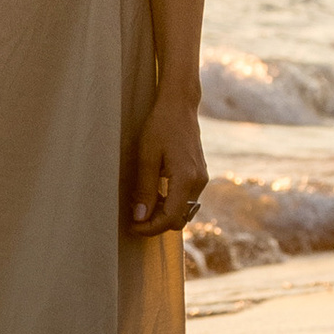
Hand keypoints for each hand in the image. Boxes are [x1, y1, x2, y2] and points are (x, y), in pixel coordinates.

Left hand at [129, 88, 207, 235]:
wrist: (180, 106)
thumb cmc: (160, 126)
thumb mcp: (147, 156)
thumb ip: (145, 188)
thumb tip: (140, 217)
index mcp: (186, 178)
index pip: (170, 218)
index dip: (150, 228)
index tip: (132, 225)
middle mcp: (198, 182)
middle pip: (179, 219)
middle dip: (156, 223)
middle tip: (134, 215)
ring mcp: (201, 179)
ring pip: (184, 211)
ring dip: (163, 213)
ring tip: (141, 202)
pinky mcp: (199, 175)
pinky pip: (186, 199)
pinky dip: (170, 202)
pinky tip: (154, 192)